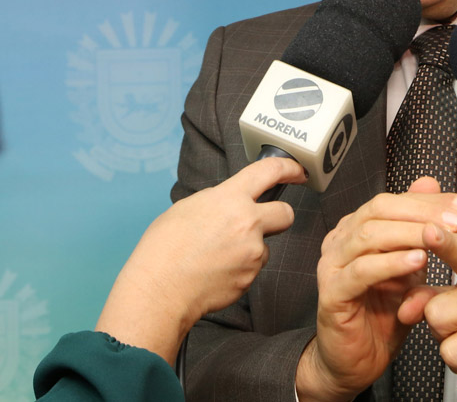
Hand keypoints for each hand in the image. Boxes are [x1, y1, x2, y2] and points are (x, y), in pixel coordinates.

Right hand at [95, 156, 305, 363]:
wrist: (160, 289)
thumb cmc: (164, 249)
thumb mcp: (188, 208)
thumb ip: (217, 201)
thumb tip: (229, 204)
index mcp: (230, 198)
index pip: (269, 172)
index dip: (288, 168)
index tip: (296, 171)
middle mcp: (248, 222)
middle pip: (286, 213)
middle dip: (279, 216)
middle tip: (263, 222)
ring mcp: (252, 251)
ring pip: (265, 245)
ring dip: (251, 248)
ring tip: (218, 256)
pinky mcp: (251, 276)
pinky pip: (253, 267)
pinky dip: (240, 268)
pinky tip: (216, 271)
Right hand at [296, 178, 456, 401]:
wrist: (357, 360)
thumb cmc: (382, 312)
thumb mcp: (411, 265)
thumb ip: (418, 226)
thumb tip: (431, 182)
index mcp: (357, 228)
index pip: (394, 201)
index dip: (431, 201)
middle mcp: (340, 240)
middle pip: (379, 210)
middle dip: (422, 212)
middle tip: (456, 221)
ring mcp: (332, 265)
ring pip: (368, 235)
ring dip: (408, 234)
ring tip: (440, 239)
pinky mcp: (332, 293)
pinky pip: (361, 271)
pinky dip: (390, 263)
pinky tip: (417, 262)